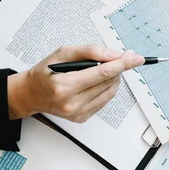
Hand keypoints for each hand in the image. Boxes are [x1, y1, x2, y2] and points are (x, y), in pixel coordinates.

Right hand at [7, 45, 143, 121]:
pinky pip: (104, 100)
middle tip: (126, 56)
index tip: (136, 58)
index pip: (102, 73)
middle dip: (120, 67)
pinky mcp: (82, 118)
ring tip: (110, 67)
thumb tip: (114, 55)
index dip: (122, 64)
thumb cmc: (46, 72)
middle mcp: (72, 103)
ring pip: (110, 92)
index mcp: (64, 85)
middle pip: (108, 82)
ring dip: (115, 77)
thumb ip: (90, 51)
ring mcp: (78, 113)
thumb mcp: (63, 53)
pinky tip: (100, 80)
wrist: (31, 94)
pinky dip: (107, 87)